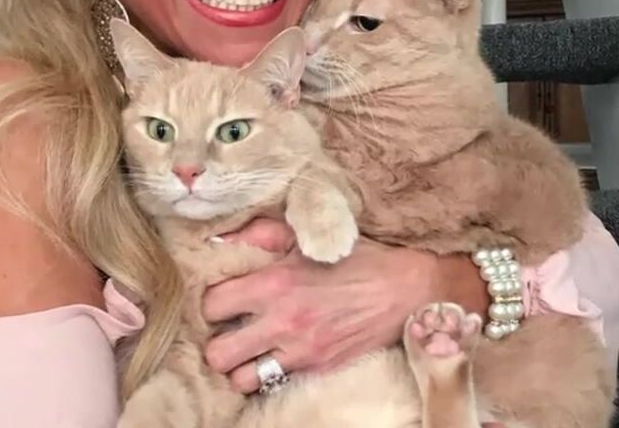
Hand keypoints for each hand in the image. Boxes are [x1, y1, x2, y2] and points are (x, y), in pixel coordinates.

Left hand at [201, 218, 487, 393]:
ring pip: (242, 379)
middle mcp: (283, 321)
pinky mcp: (319, 367)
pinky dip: (270, 375)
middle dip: (217, 343)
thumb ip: (261, 234)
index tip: (224, 300)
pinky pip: (275, 384)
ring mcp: (302, 350)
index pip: (213, 306)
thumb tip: (222, 239)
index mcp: (275, 283)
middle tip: (230, 331)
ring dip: (242, 365)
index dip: (212, 304)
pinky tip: (277, 357)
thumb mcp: (309, 236)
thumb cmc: (358, 258)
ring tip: (251, 349)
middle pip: (219, 354)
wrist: (406, 290)